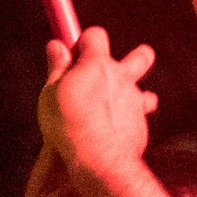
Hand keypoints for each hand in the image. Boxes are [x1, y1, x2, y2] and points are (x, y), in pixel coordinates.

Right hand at [39, 27, 158, 196]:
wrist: (99, 161)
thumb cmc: (69, 124)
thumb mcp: (52, 94)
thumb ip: (57, 68)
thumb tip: (56, 44)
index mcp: (98, 65)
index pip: (96, 35)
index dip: (84, 42)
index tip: (73, 57)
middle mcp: (122, 78)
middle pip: (141, 56)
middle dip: (134, 58)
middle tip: (113, 73)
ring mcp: (135, 102)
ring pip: (144, 93)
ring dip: (133, 96)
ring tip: (115, 108)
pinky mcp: (141, 125)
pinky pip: (138, 118)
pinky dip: (127, 122)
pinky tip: (112, 134)